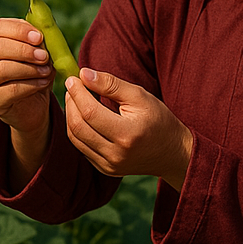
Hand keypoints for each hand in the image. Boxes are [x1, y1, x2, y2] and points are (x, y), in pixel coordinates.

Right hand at [0, 18, 54, 138]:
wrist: (33, 106)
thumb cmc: (36, 74)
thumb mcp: (41, 55)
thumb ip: (42, 42)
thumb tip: (48, 31)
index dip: (19, 30)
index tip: (39, 37)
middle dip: (24, 50)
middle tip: (44, 56)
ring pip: (2, 69)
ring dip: (29, 69)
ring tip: (47, 70)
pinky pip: (10, 90)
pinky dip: (31, 85)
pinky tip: (44, 83)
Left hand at [64, 68, 193, 186]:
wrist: (172, 153)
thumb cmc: (158, 120)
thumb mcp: (140, 96)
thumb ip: (111, 84)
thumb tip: (84, 74)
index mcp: (127, 134)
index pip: (90, 112)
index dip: (77, 93)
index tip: (73, 78)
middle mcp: (116, 154)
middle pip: (78, 126)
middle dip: (70, 103)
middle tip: (72, 87)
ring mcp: (109, 165)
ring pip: (75, 138)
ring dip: (70, 116)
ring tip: (75, 99)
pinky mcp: (105, 169)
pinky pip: (81, 148)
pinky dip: (77, 130)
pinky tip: (82, 116)